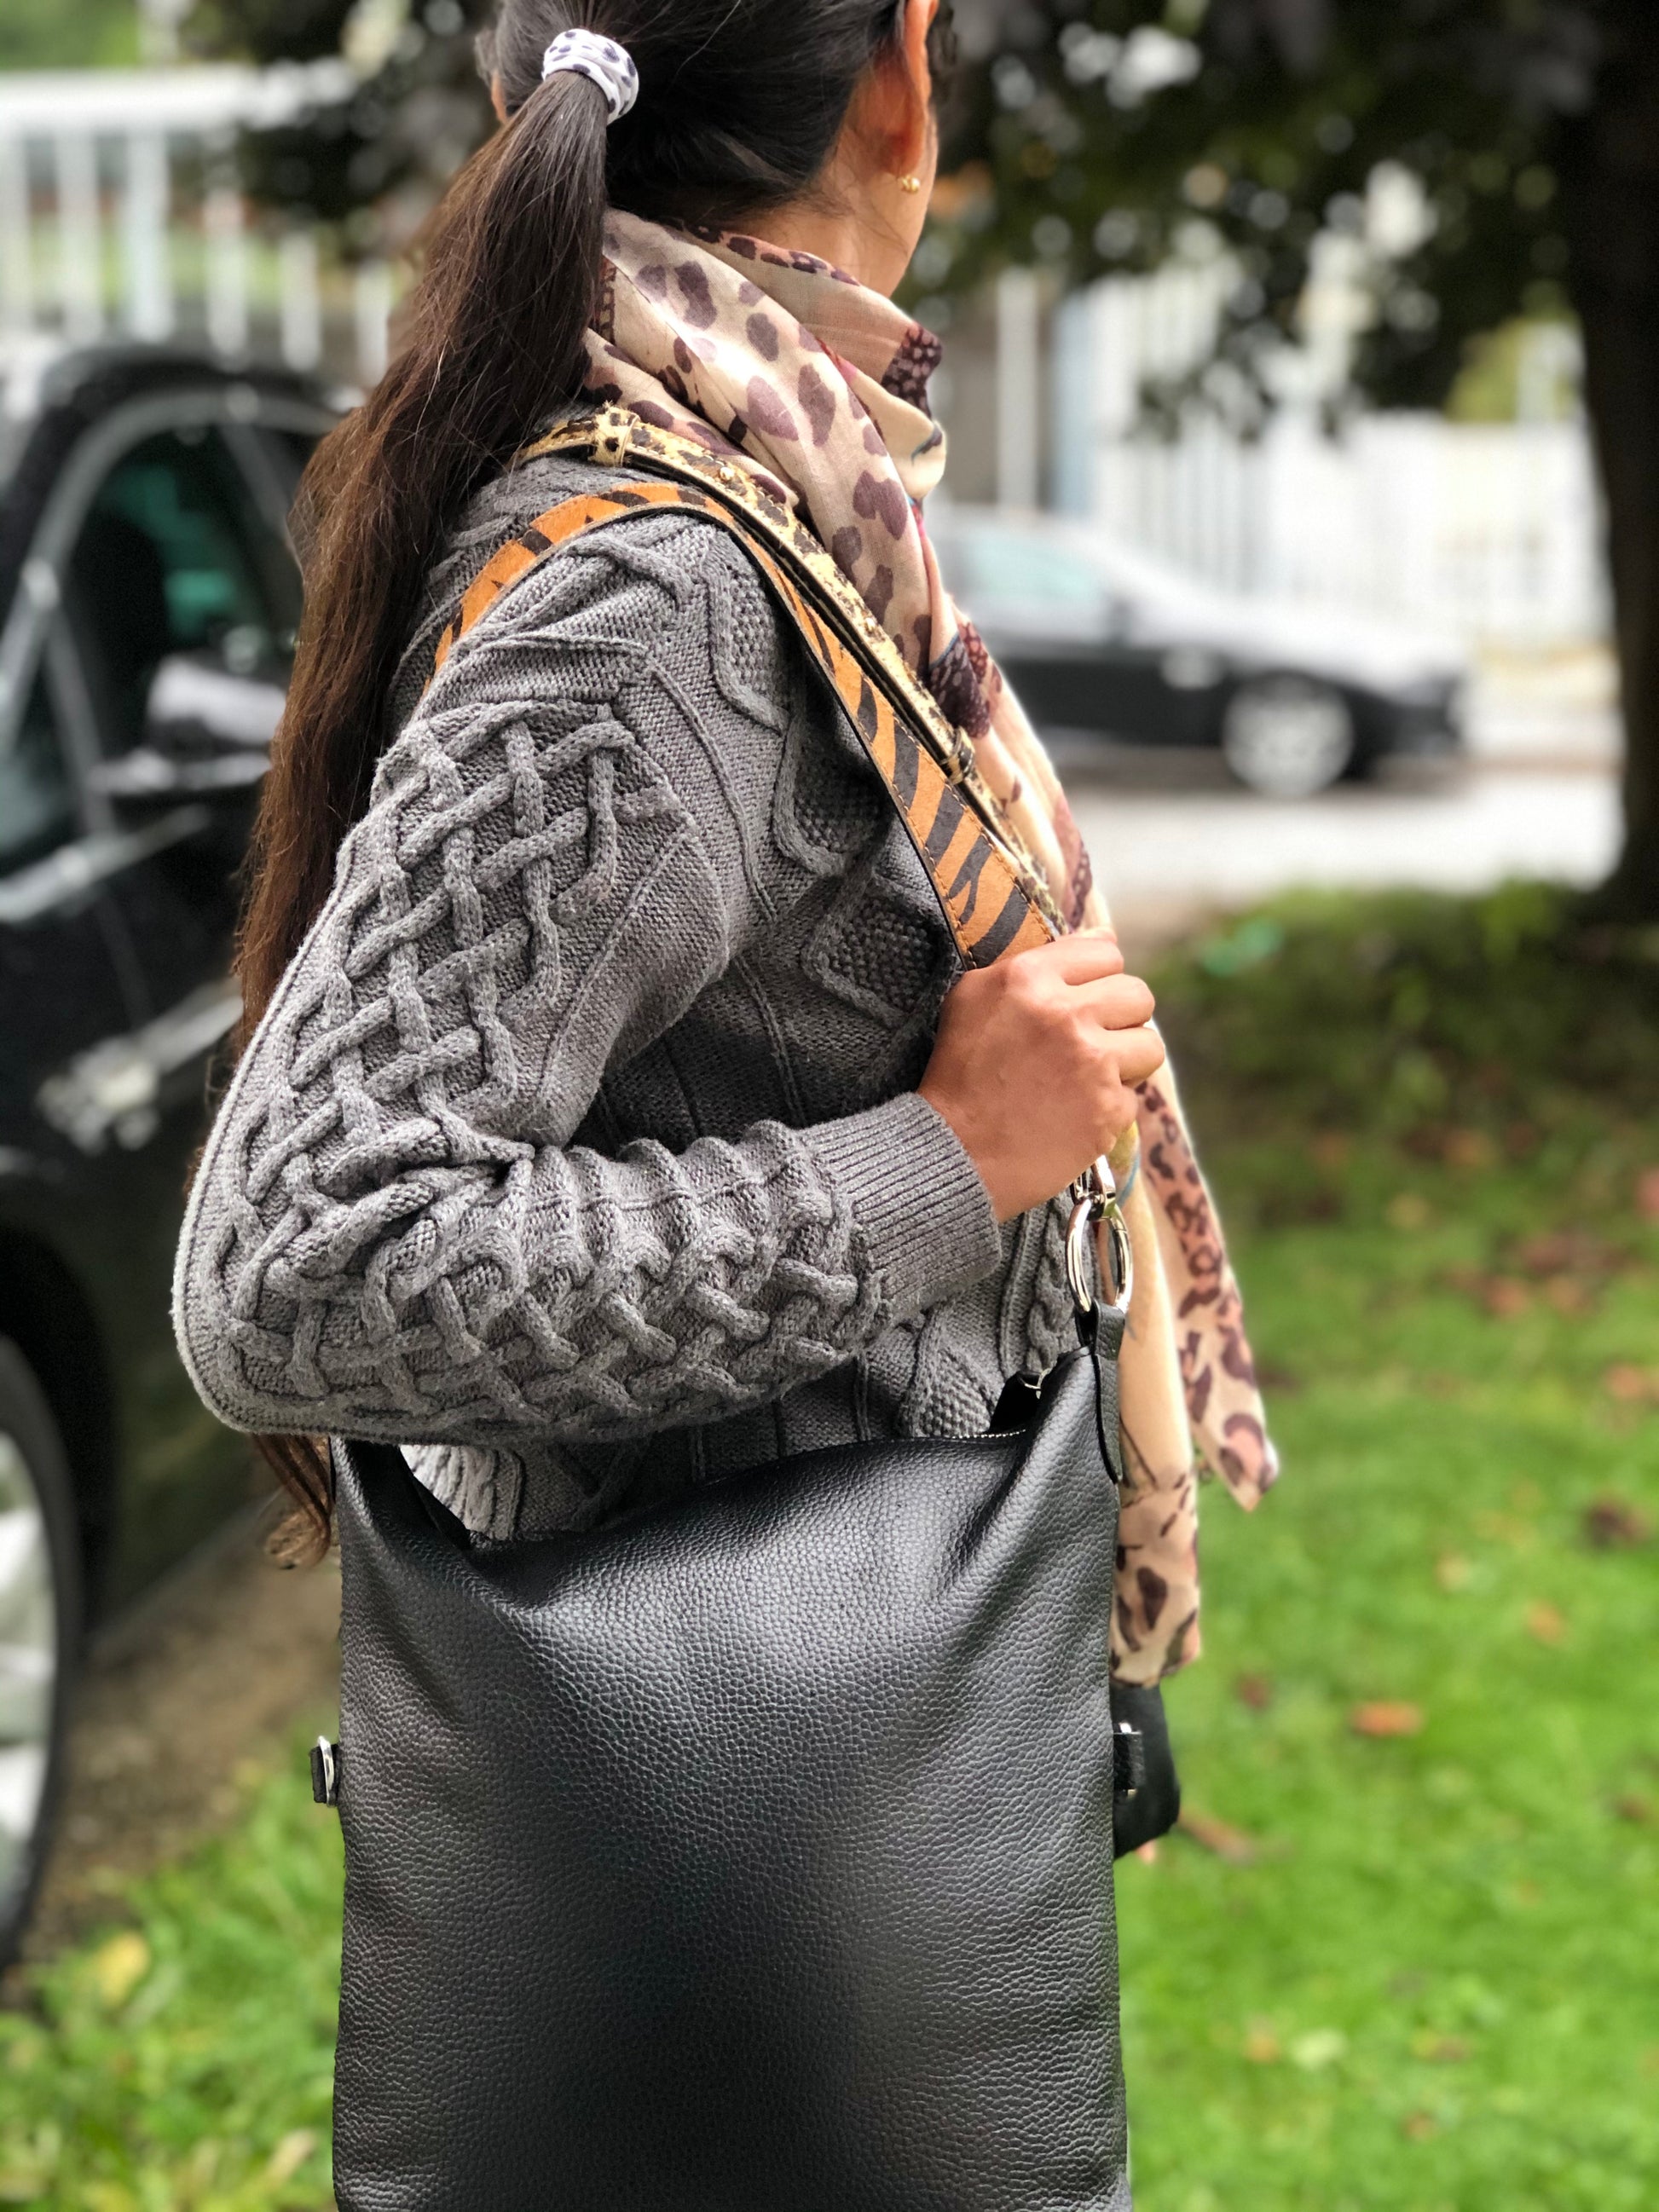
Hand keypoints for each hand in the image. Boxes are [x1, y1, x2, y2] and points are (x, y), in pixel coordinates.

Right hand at [918, 934, 1164, 1221]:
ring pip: (1150, 1045)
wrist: (953, 1152)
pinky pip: (1133, 1097)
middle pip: (1138, 995)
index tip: (1080, 1005)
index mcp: (1029, 977)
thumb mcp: (974, 997)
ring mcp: (1092, 1063)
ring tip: (1088, 1078)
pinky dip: (1108, 1108)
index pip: (1106, 954)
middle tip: (1089, 1043)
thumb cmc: (958, 1073)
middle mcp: (1065, 1013)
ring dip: (1126, 1062)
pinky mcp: (1108, 1110)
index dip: (1097, 980)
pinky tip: (1074, 1114)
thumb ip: (1039, 962)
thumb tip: (1106, 937)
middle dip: (1119, 1018)